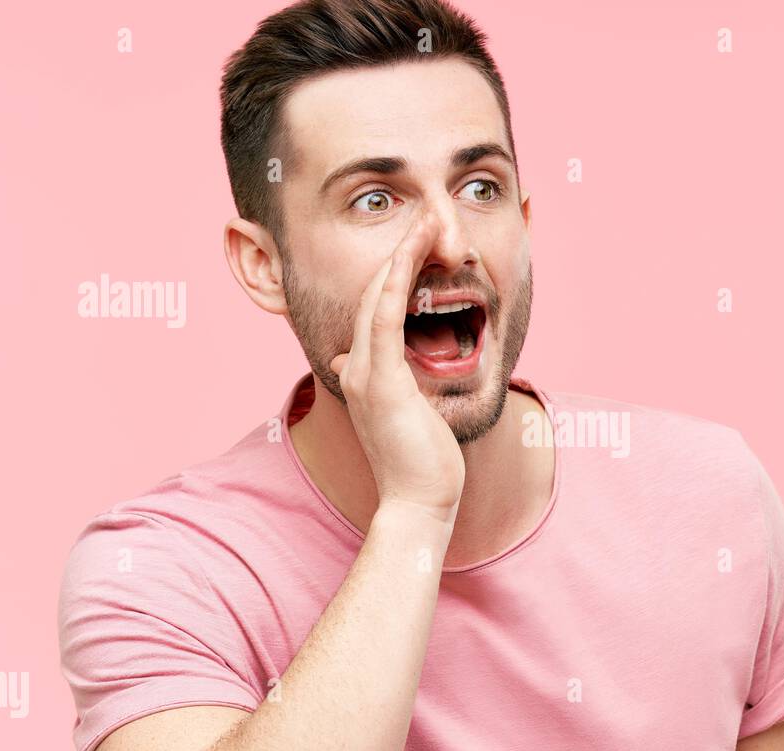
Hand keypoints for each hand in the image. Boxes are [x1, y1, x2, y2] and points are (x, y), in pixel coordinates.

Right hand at [329, 212, 464, 523]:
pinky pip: (385, 316)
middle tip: (426, 215)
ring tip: (426, 220)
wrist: (420, 503)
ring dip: (402, 253)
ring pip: (377, 295)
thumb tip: (369, 362)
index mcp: (364, 371)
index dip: (394, 271)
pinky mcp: (380, 382)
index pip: (374, 307)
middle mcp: (356, 365)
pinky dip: (400, 278)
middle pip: (372, 292)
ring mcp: (364, 372)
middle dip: (399, 251)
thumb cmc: (424, 463)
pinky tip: (416, 249)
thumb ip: (395, 384)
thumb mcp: (409, 414)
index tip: (421, 241)